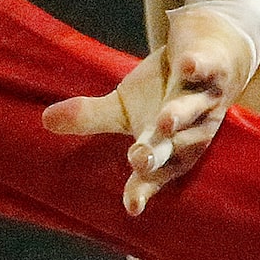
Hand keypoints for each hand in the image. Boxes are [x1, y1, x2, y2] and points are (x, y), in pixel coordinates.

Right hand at [42, 6, 252, 213]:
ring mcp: (204, 99)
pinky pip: (208, 68)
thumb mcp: (125, 107)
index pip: (153, 174)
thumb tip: (45, 120)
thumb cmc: (163, 91)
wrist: (211, 53)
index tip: (132, 206)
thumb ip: (89, 118)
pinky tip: (188, 66)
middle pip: (172, 147)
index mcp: (166, 147)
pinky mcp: (214, 68)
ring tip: (162, 121)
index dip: (143, 188)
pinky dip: (199, 67)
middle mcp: (189, 130)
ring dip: (178, 116)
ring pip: (190, 110)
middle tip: (139, 160)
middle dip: (157, 153)